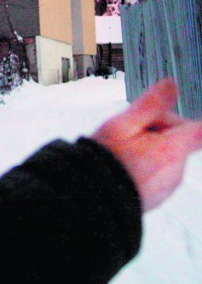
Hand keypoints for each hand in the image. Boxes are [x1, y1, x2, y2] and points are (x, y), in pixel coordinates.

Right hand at [92, 79, 201, 210]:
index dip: (187, 120)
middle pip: (177, 140)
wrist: (92, 198)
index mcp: (170, 150)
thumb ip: (150, 104)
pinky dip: (145, 167)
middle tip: (129, 132)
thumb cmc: (105, 162)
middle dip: (157, 131)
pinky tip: (123, 166)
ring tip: (121, 151)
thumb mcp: (123, 124)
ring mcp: (167, 186)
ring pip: (166, 157)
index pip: (198, 129)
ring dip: (149, 149)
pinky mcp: (157, 196)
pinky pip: (158, 174)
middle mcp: (175, 170)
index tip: (169, 118)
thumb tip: (170, 85)